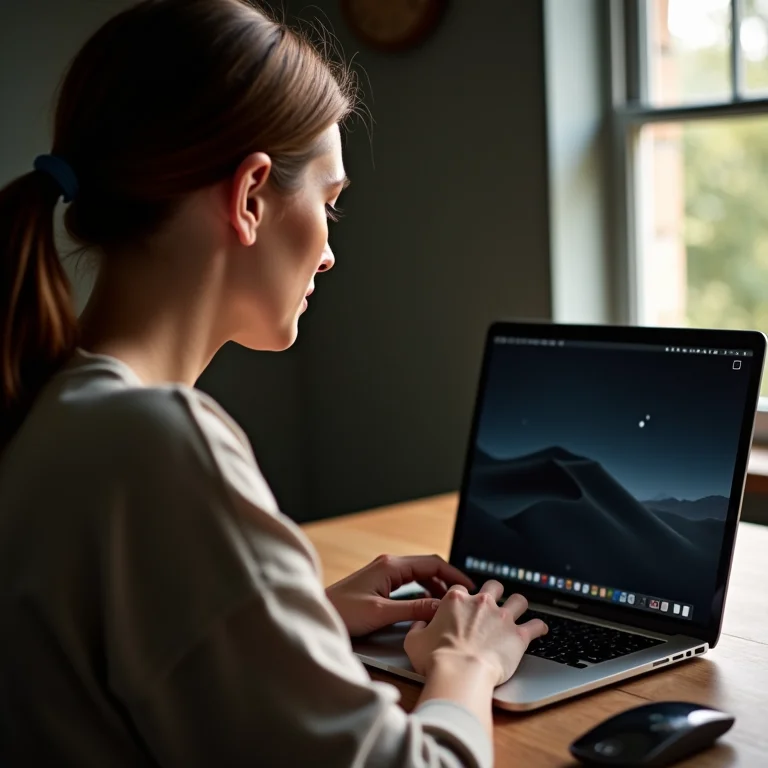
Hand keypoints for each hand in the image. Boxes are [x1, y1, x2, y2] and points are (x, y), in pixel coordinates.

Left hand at [326, 554, 475, 636]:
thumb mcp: (382, 613)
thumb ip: (414, 610)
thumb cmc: (343, 613)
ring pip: (418, 575)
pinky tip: (427, 606)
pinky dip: (422, 592)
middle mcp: (388, 565)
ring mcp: (382, 573)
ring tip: (449, 604)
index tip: (470, 587)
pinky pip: (408, 583)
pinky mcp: (378, 584)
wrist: (317, 615)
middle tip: (464, 598)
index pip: (432, 562)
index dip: (454, 574)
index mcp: (390, 566)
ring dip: (435, 586)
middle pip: (427, 567)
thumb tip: (442, 607)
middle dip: (447, 580)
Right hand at [405, 580, 547, 686]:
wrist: (460, 673)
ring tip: (519, 611)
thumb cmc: (436, 659)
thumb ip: (416, 628)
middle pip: (494, 586)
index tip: (463, 606)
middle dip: (495, 593)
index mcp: (456, 600)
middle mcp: (481, 603)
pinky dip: (539, 628)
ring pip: (519, 600)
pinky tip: (540, 630)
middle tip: (493, 603)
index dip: (462, 598)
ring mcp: (502, 617)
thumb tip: (418, 625)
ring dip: (519, 604)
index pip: (461, 589)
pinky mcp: (519, 635)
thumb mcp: (414, 641)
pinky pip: (537, 625)